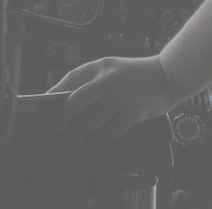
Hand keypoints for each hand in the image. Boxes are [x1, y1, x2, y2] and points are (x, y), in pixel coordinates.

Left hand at [50, 55, 172, 148]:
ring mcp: (122, 96)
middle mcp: (110, 79)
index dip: (54, 93)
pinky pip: (110, 132)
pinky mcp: (134, 112)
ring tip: (67, 144)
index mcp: (102, 65)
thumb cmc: (134, 76)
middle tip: (51, 132)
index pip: (72, 78)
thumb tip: (65, 105)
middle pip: (77, 102)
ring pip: (91, 121)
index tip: (42, 107)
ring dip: (77, 136)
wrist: (168, 75)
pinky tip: (91, 145)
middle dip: (61, 120)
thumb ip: (93, 82)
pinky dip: (98, 141)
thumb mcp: (112, 69)